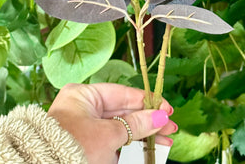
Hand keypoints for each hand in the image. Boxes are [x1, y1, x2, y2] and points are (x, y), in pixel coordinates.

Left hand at [47, 83, 176, 163]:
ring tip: (165, 142)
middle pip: (123, 112)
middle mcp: (83, 109)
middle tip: (170, 128)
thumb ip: (135, 125)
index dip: (146, 101)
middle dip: (148, 121)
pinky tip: (148, 151)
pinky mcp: (86, 148)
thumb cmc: (74, 147)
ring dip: (143, 136)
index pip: (121, 93)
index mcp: (83, 95)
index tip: (167, 109)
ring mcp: (85, 129)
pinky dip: (130, 148)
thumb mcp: (108, 135)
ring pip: (121, 130)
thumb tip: (160, 116)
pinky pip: (113, 144)